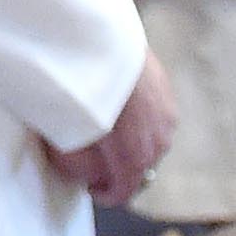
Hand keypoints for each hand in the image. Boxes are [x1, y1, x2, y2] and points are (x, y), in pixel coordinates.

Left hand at [64, 56, 180, 202]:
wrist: (105, 40)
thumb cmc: (85, 87)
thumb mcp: (69, 134)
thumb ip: (76, 162)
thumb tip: (83, 173)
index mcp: (135, 157)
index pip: (124, 190)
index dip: (106, 194)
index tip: (91, 189)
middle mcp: (158, 141)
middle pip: (139, 167)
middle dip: (117, 169)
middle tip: (93, 161)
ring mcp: (166, 116)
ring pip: (150, 142)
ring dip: (131, 144)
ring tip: (107, 132)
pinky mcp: (166, 93)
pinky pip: (155, 119)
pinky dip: (140, 122)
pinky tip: (120, 107)